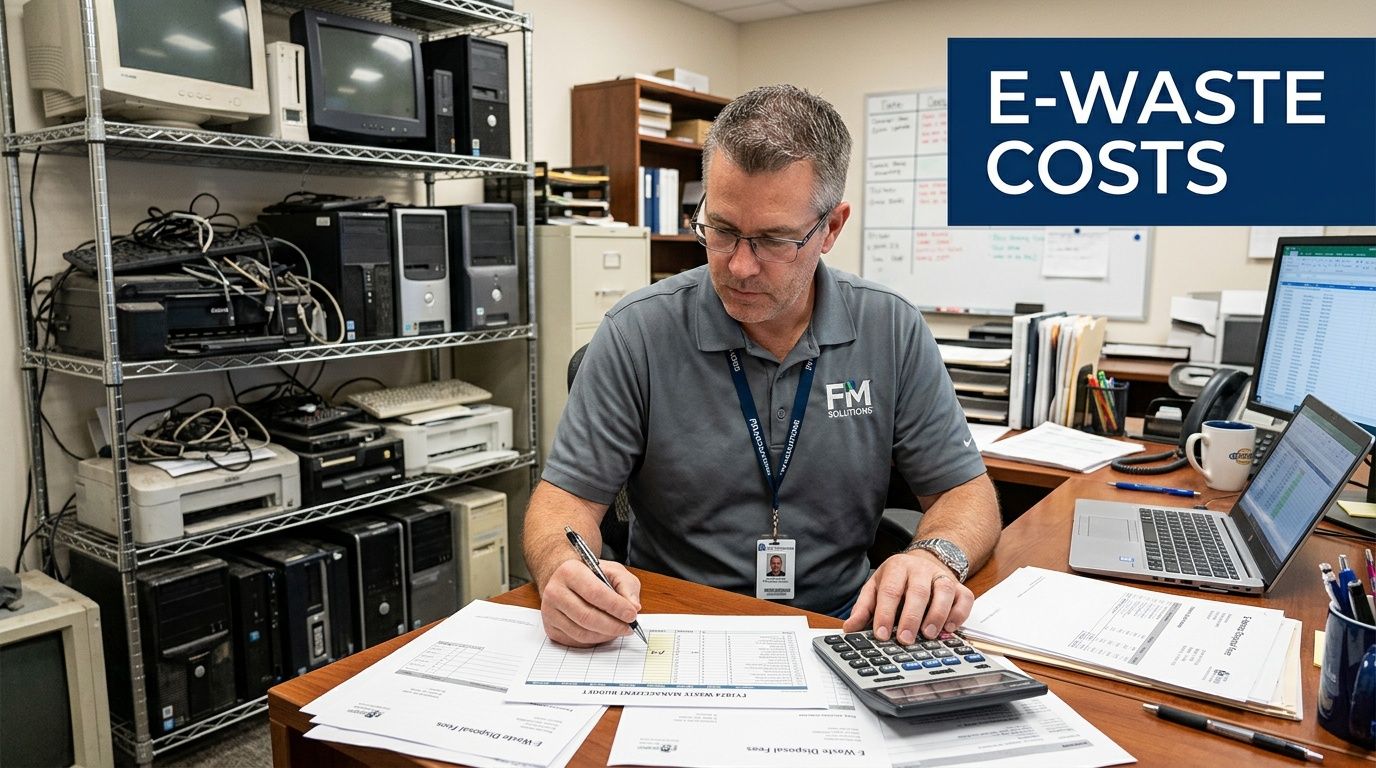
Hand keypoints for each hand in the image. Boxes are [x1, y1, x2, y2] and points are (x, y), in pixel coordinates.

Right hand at [538, 558, 641, 646]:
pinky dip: (595, 640)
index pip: (595, 593)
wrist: (565, 580)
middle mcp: (555, 592)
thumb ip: (627, 586)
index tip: (632, 615)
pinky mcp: (551, 628)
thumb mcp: (613, 571)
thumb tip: (634, 607)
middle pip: (587, 617)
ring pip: (582, 633)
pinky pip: (576, 641)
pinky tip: (604, 632)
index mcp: (569, 572)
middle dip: (613, 625)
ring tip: (619, 630)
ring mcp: (549, 612)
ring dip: (605, 635)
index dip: (616, 607)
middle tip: (629, 627)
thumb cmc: (591, 575)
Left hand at [842, 550, 973, 645]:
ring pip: (944, 591)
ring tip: (928, 635)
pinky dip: (958, 614)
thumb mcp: (875, 587)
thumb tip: (850, 628)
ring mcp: (941, 577)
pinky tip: (948, 628)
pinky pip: (964, 598)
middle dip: (911, 617)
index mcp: (896, 568)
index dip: (885, 613)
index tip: (881, 634)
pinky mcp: (959, 586)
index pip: (890, 590)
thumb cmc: (897, 579)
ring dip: (937, 615)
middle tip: (905, 639)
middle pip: (918, 591)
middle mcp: (920, 570)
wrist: (924, 561)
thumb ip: (864, 608)